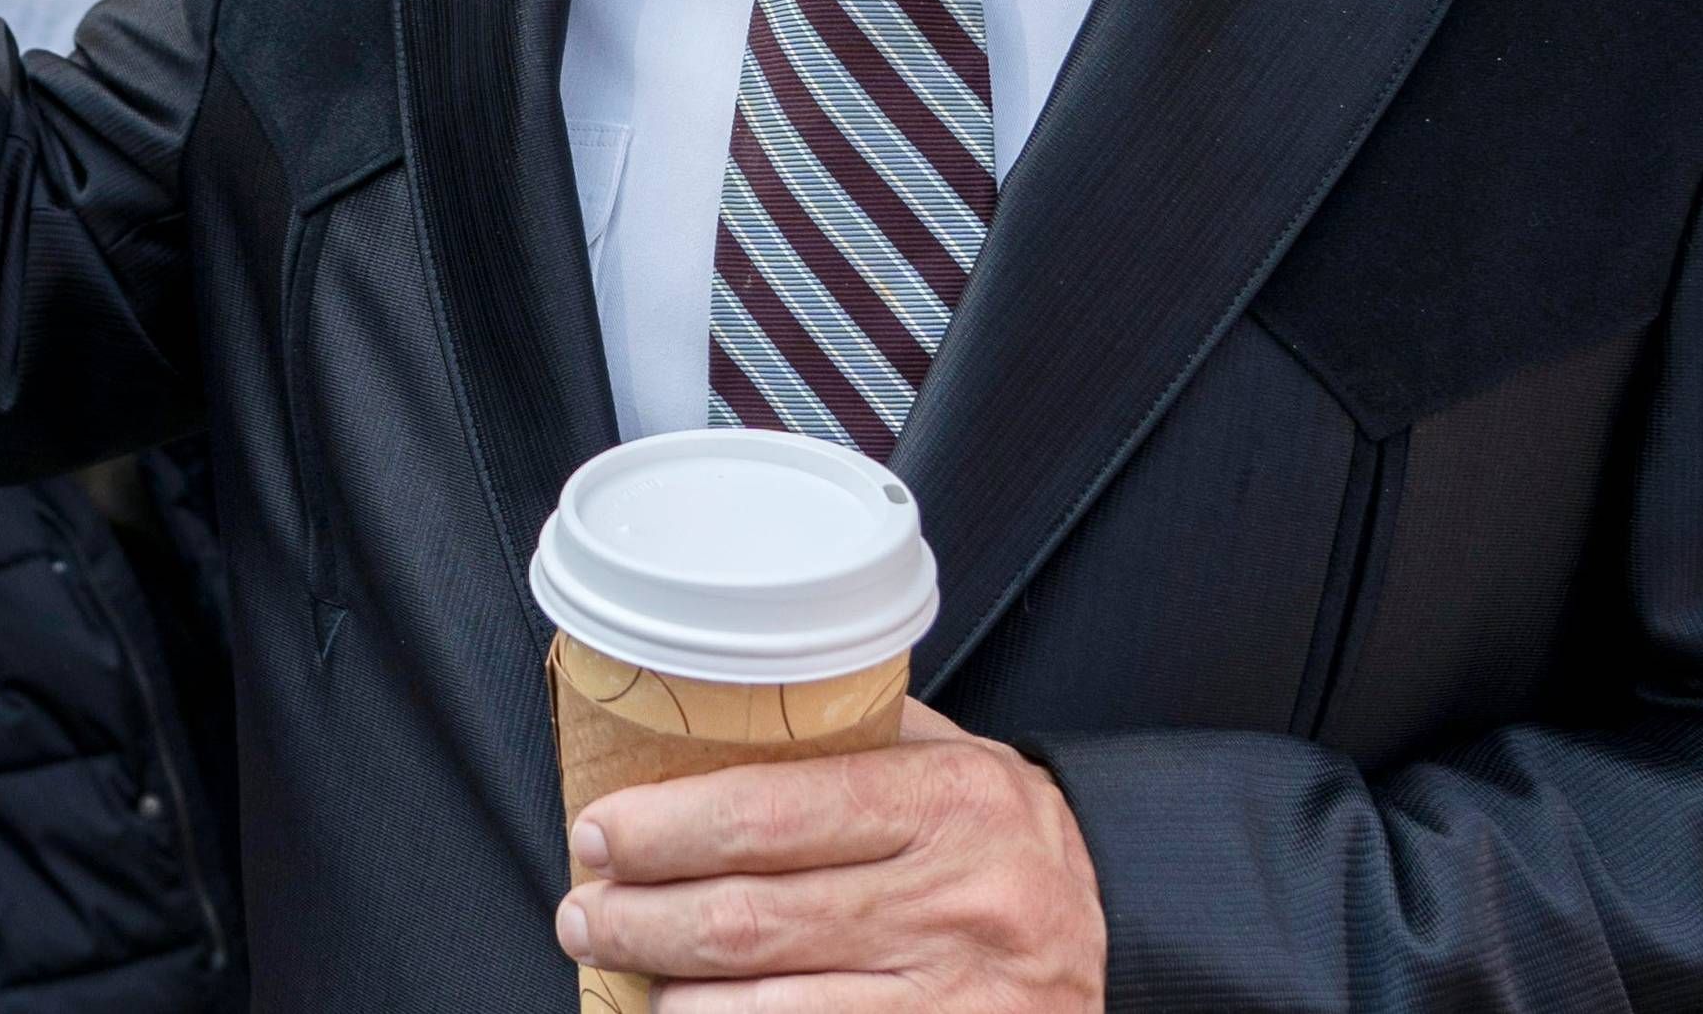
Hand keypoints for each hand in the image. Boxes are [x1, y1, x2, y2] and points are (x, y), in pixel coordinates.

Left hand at [558, 700, 1104, 1010]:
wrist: (1120, 933)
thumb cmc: (1009, 840)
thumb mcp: (957, 763)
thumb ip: (853, 739)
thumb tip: (706, 718)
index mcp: (952, 801)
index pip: (775, 814)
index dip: (666, 829)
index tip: (599, 832)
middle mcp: (958, 900)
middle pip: (751, 919)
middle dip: (640, 917)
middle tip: (582, 908)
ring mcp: (954, 997)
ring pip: (767, 1007)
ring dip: (668, 992)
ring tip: (619, 963)